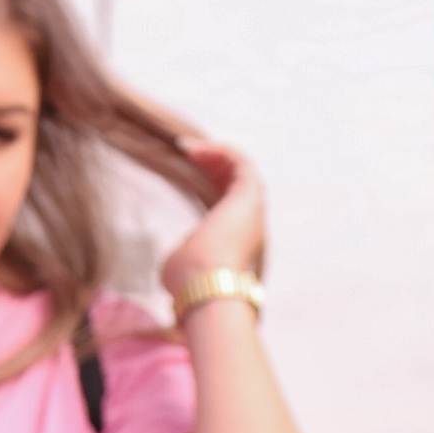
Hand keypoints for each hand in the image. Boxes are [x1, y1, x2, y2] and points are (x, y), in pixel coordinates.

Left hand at [159, 137, 268, 297]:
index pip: (227, 206)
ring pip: (240, 171)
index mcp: (235, 242)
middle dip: (212, 166)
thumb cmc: (190, 282)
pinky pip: (240, 162)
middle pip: (235, 184)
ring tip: (186, 147)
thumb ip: (185, 252)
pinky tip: (195, 148)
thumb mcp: (182, 265)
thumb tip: (181, 250)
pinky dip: (219, 151)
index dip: (208, 185)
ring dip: (214, 155)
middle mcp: (250, 224)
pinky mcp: (249, 195)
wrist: (205, 285)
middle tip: (185, 154)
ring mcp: (252, 209)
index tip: (184, 173)